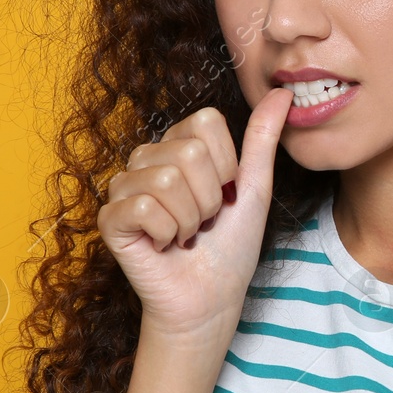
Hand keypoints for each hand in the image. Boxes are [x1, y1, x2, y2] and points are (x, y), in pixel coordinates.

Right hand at [97, 87, 295, 345]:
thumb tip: (282, 93)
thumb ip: (262, 139)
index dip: (228, 165)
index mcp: (179, 145)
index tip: (227, 194)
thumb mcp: (254, 188)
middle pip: (188, 152)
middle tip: (204, 221)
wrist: (211, 299)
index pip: (206, 122)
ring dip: (190, 219)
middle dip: (210, 197)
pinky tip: (165, 245)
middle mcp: (147, 158)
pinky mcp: (110, 218)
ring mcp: (124, 187)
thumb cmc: (232, 246)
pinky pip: (145, 208)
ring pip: (166, 179)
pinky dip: (168, 233)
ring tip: (186, 234)